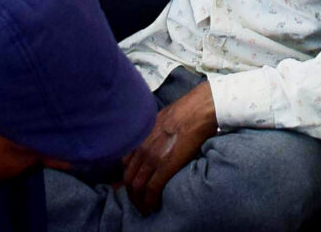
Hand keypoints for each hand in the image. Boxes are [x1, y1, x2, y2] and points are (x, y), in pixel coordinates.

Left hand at [122, 79, 217, 213]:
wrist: (196, 111)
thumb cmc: (183, 112)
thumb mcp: (158, 119)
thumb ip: (150, 133)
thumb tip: (153, 140)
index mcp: (139, 137)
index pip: (123, 164)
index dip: (126, 178)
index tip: (130, 186)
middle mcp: (141, 148)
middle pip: (127, 178)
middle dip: (131, 194)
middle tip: (138, 202)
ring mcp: (151, 158)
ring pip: (136, 187)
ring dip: (139, 201)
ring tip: (145, 208)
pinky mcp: (164, 166)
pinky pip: (151, 189)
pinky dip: (150, 201)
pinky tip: (153, 206)